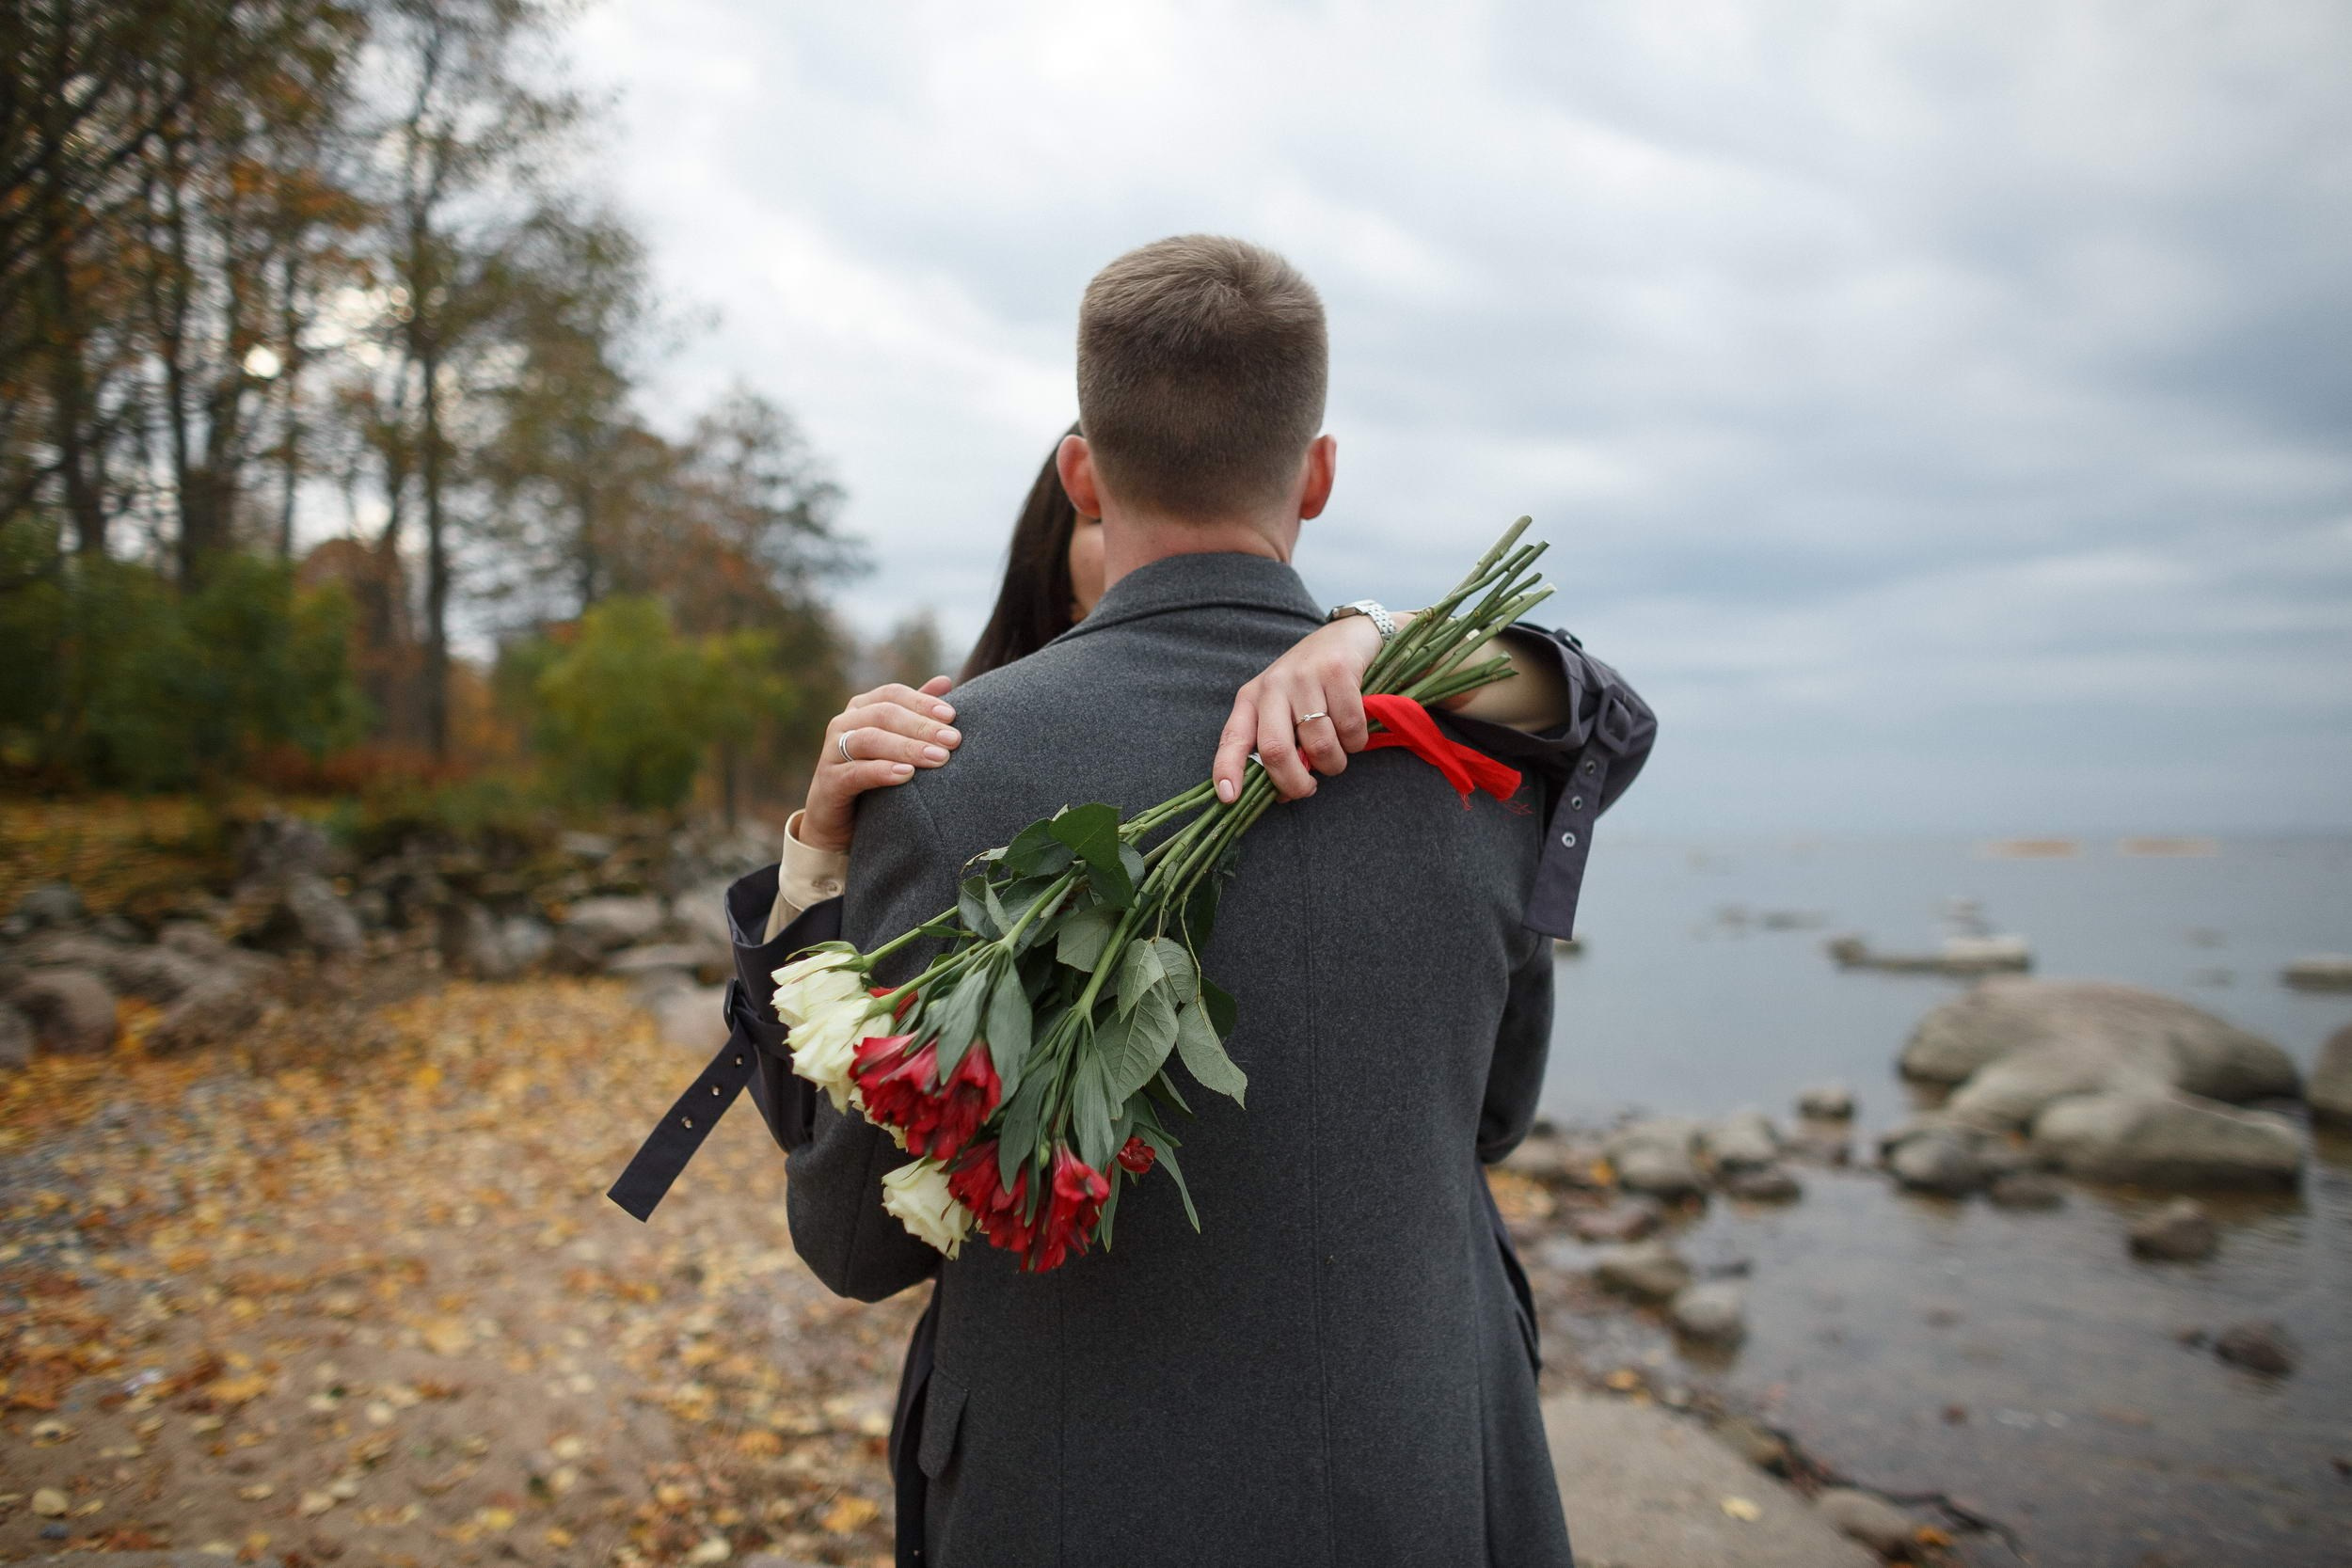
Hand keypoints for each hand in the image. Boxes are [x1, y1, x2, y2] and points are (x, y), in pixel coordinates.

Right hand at [801, 677, 960, 852]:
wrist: (840, 821)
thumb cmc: (874, 776)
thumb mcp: (896, 742)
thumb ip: (916, 713)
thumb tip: (945, 681)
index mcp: (862, 708)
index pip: (893, 694)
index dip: (923, 702)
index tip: (952, 716)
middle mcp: (844, 724)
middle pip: (884, 714)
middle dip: (922, 726)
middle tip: (953, 740)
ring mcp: (832, 751)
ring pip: (870, 739)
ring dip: (907, 747)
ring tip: (938, 758)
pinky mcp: (828, 781)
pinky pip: (855, 772)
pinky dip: (882, 771)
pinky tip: (906, 774)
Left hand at [1212, 616, 1384, 802]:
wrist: (1349, 636)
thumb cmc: (1313, 682)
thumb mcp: (1285, 708)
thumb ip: (1279, 744)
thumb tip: (1281, 795)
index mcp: (1252, 698)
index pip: (1232, 738)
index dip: (1227, 769)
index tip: (1229, 798)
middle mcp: (1273, 685)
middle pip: (1275, 749)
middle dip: (1293, 782)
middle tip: (1308, 790)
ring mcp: (1305, 676)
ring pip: (1319, 744)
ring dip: (1334, 763)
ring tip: (1338, 753)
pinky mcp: (1337, 671)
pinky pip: (1349, 728)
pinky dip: (1356, 742)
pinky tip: (1354, 731)